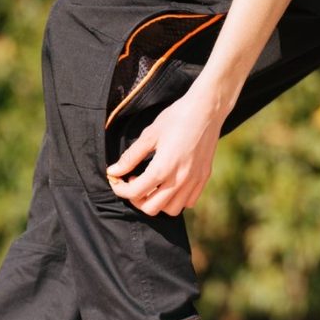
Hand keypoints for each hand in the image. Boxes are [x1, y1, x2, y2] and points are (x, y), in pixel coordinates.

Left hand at [106, 89, 226, 216]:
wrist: (207, 109)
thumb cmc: (176, 118)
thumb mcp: (149, 134)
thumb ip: (130, 157)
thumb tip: (113, 172)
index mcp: (163, 167)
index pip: (135, 192)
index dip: (120, 189)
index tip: (116, 180)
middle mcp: (180, 179)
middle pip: (151, 208)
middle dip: (136, 199)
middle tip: (133, 183)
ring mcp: (194, 180)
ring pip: (171, 210)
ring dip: (157, 202)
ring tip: (152, 185)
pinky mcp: (204, 178)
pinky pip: (188, 202)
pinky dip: (176, 199)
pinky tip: (169, 184)